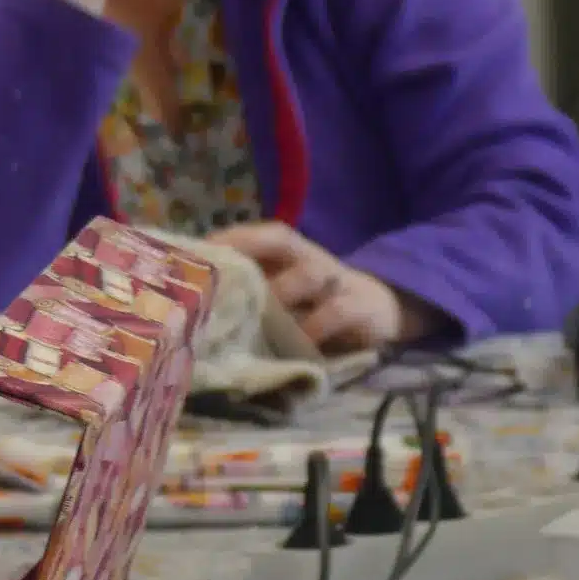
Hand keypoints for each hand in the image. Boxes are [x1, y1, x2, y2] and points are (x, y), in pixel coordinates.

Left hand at [210, 222, 433, 353]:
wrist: (380, 312)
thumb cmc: (316, 307)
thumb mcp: (287, 296)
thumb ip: (254, 296)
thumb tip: (202, 311)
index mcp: (291, 253)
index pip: (259, 234)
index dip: (232, 239)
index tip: (198, 254)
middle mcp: (312, 259)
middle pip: (282, 240)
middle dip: (249, 254)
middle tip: (220, 283)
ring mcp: (338, 281)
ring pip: (310, 273)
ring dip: (282, 291)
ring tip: (257, 317)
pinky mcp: (361, 307)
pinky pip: (337, 311)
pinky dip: (315, 327)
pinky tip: (298, 346)